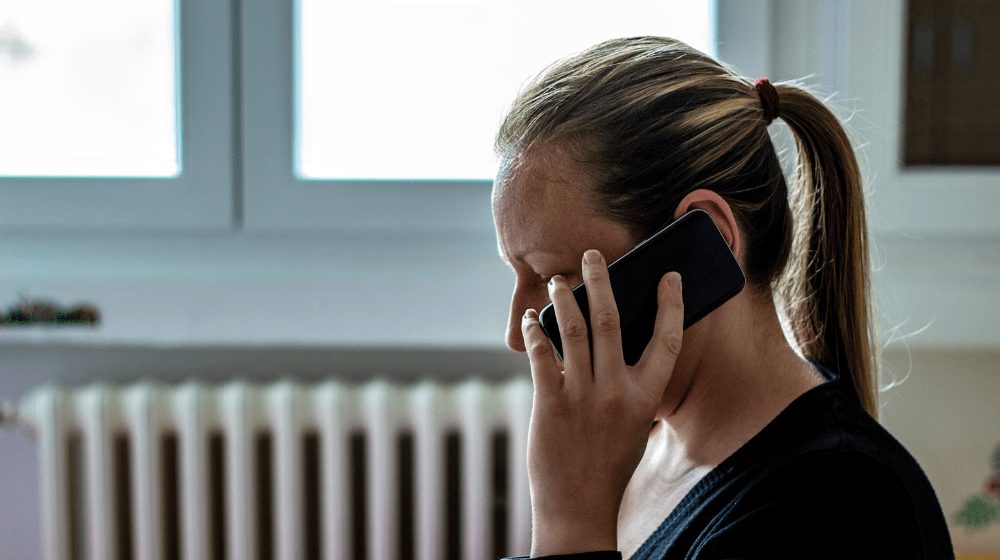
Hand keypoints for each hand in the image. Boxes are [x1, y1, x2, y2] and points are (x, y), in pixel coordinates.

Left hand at [521, 249, 684, 556]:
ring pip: (573, 330)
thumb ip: (627, 386)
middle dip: (602, 281)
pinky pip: (542, 355)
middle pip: (612, 321)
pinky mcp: (550, 404)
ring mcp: (582, 396)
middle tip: (592, 255)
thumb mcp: (632, 424)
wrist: (578, 508)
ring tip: (558, 280)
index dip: (671, 305)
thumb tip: (611, 343)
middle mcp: (616, 392)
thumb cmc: (607, 465)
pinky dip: (535, 332)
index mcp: (645, 398)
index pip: (667, 340)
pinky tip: (531, 319)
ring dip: (564, 298)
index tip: (670, 276)